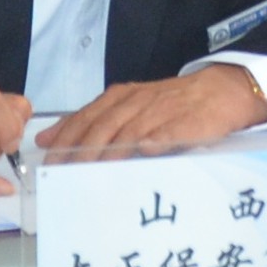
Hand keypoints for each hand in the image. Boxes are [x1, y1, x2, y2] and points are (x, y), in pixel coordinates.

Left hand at [35, 65, 266, 154]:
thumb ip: (91, 121)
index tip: (48, 161)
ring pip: (129, 132)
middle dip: (80, 152)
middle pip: (102, 126)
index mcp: (120, 98)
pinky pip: (166, 134)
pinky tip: (143, 154)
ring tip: (92, 175)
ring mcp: (160, 112)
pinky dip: (153, 143)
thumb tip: (46, 139)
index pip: (85, 117)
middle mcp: (136, 103)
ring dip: (109, 153)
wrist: (221, 91)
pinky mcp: (184, 123)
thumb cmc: (172, 104)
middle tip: (64, 176)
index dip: (65, 139)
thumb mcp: (128, 106)